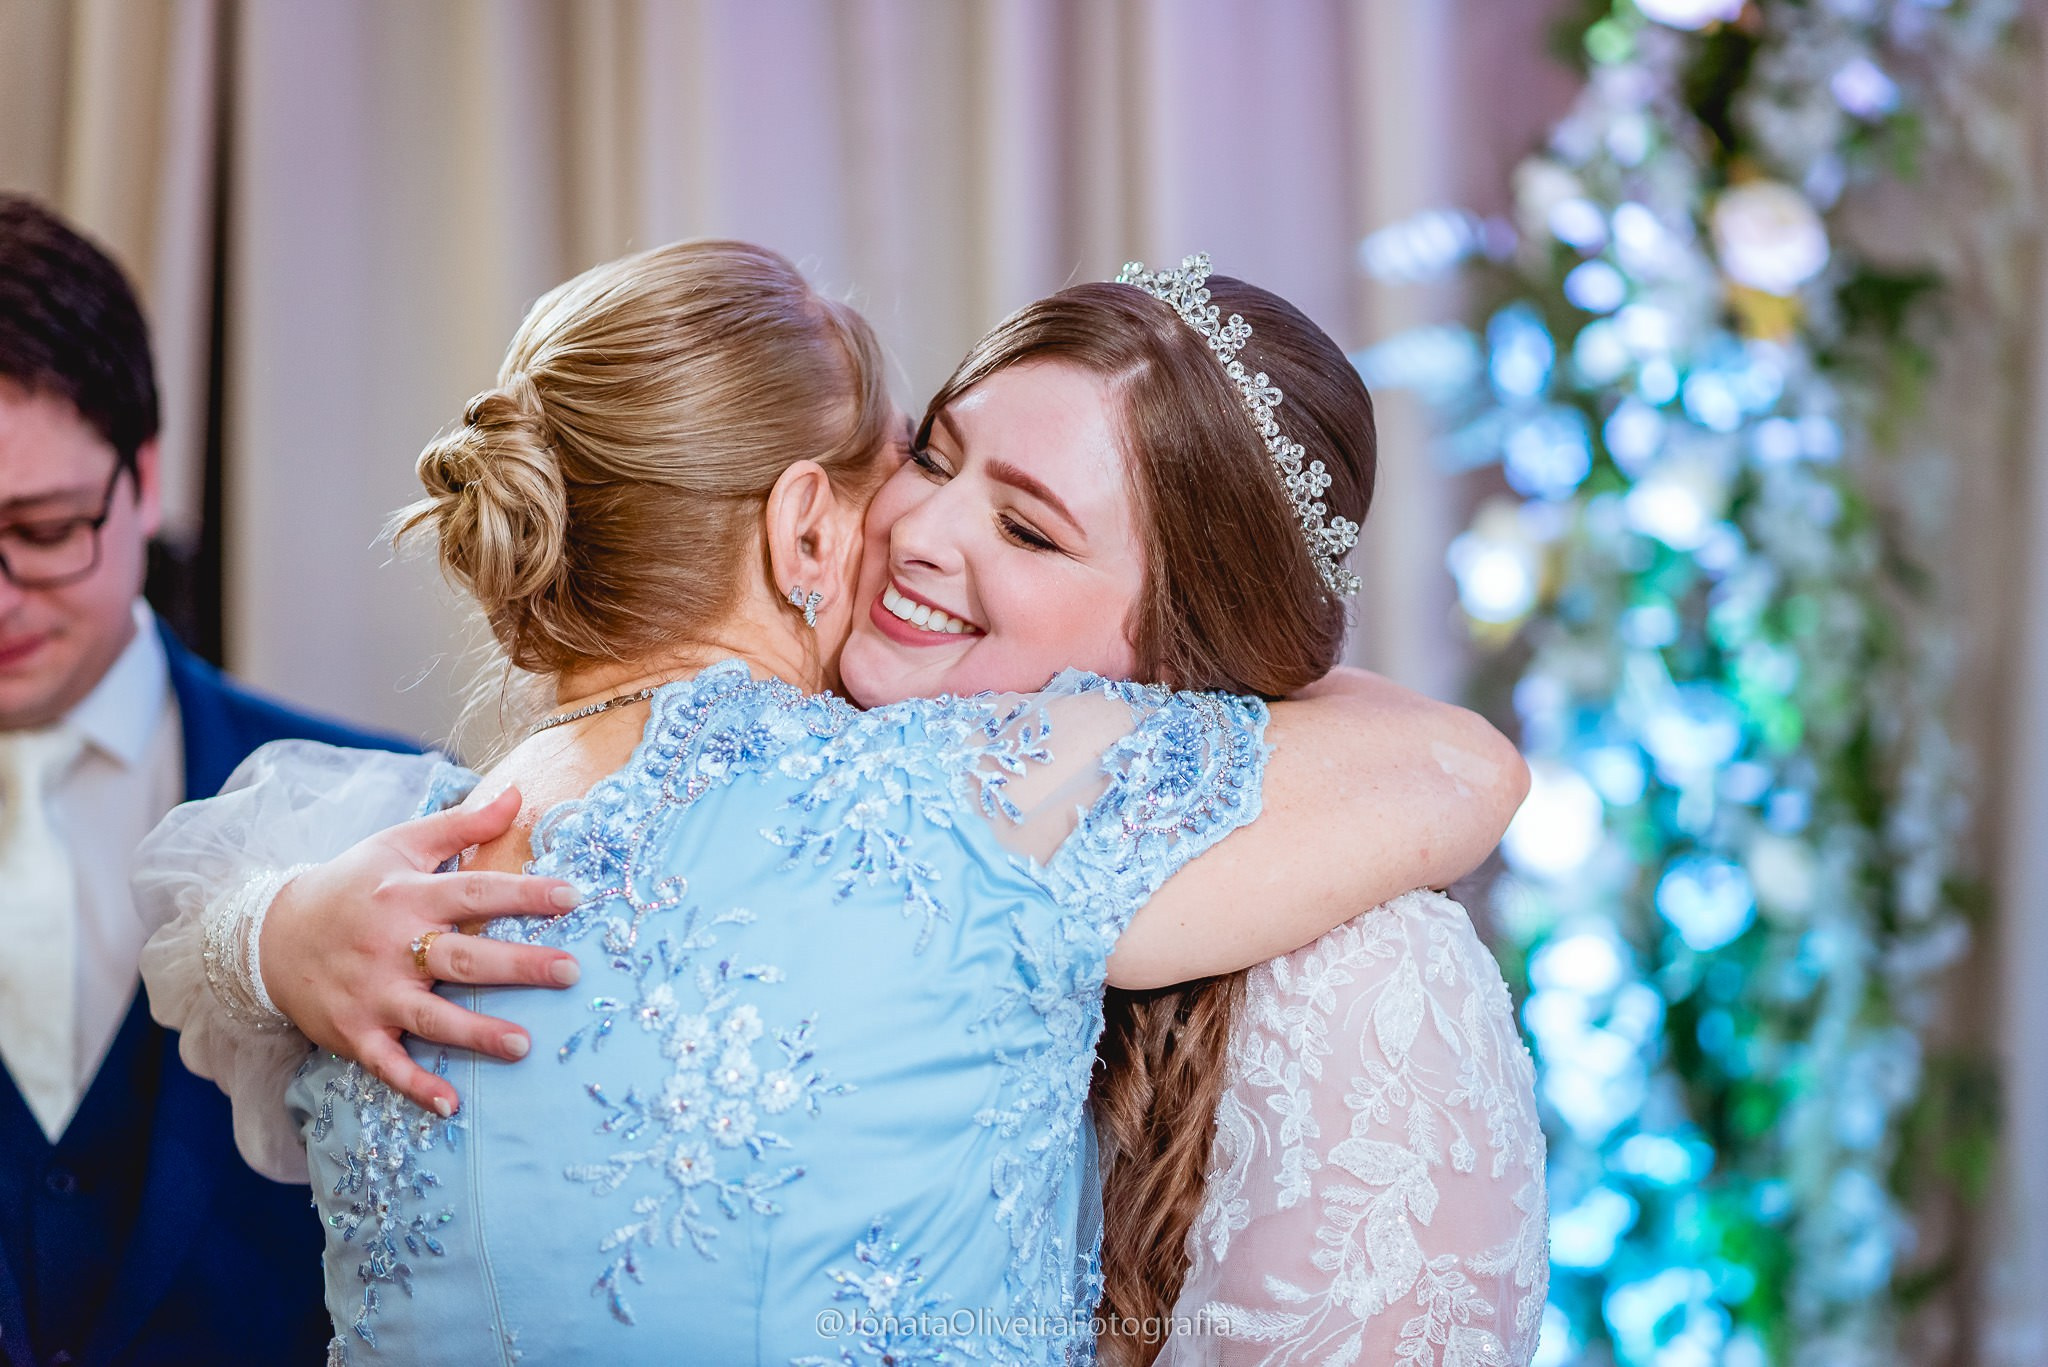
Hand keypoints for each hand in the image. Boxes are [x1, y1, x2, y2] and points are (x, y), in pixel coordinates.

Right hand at [258, 786, 581, 1115]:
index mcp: (407, 894)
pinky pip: (388, 1064)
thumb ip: (461, 824)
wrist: (271, 935)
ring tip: (524, 1045)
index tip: (573, 897)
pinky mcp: (354, 1032)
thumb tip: (517, 794)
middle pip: (463, 957)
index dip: (524, 894)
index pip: (476, 891)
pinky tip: (451, 1104)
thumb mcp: (400, 844)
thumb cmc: (353, 885)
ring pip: (430, 1016)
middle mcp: (391, 945)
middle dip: (518, 966)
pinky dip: (416, 1085)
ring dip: (476, 1032)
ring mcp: (372, 993)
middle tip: (570, 971)